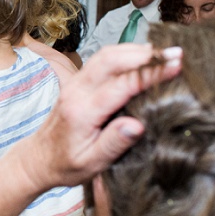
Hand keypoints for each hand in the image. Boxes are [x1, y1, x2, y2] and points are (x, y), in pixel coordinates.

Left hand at [30, 43, 181, 188]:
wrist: (38, 159)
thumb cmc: (65, 165)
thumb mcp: (91, 163)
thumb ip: (113, 143)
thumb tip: (137, 125)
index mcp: (82, 111)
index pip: (121, 84)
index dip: (150, 74)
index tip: (176, 67)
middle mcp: (76, 91)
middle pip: (110, 59)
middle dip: (144, 54)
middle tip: (176, 54)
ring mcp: (74, 84)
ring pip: (105, 55)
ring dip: (135, 50)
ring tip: (164, 55)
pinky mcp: (77, 83)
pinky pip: (101, 60)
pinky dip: (124, 55)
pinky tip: (142, 59)